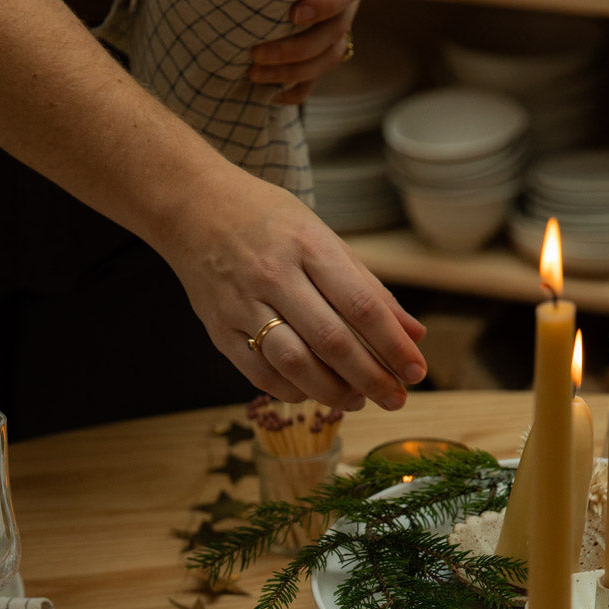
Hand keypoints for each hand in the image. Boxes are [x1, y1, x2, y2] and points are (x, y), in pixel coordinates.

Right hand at [158, 166, 425, 411]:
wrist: (192, 207)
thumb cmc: (267, 220)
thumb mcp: (322, 237)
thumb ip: (368, 287)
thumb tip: (413, 334)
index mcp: (308, 245)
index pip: (361, 306)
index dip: (393, 345)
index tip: (416, 371)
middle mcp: (274, 275)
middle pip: (332, 341)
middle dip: (371, 377)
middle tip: (396, 398)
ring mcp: (243, 305)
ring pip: (295, 364)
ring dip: (333, 391)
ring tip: (358, 400)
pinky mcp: (220, 329)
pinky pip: (261, 374)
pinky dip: (293, 390)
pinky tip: (314, 392)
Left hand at [249, 0, 370, 105]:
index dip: (322, 7)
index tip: (293, 14)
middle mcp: (346, 11)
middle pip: (328, 37)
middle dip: (290, 51)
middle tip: (255, 53)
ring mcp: (337, 37)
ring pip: (322, 63)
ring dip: (288, 73)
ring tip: (254, 73)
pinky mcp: (324, 57)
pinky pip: (315, 81)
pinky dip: (294, 93)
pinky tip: (271, 95)